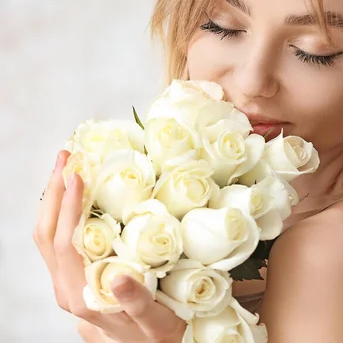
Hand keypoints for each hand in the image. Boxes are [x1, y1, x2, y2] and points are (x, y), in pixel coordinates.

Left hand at [33, 151, 186, 341]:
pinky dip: (64, 212)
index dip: (69, 207)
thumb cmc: (156, 336)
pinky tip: (78, 195)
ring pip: (48, 236)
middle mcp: (68, 288)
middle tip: (67, 158)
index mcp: (82, 296)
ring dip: (54, 199)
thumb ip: (136, 302)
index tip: (78, 176)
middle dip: (53, 193)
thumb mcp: (154, 322)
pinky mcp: (76, 277)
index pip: (65, 244)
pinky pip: (59, 240)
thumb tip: (119, 273)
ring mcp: (68, 282)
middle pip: (46, 234)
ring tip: (67, 168)